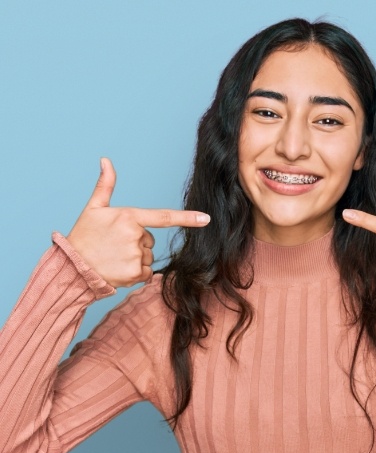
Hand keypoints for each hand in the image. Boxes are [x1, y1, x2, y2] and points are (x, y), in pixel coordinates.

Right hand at [67, 158, 209, 287]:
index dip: (188, 218)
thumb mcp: (94, 208)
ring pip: (148, 257)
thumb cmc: (84, 236)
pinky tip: (118, 269)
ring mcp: (137, 256)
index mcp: (129, 217)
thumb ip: (105, 185)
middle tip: (114, 245)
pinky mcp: (136, 274)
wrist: (73, 266)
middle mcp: (136, 236)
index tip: (206, 219)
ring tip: (114, 257)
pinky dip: (136, 273)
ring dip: (136, 259)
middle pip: (150, 240)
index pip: (164, 217)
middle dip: (137, 243)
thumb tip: (106, 160)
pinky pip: (146, 273)